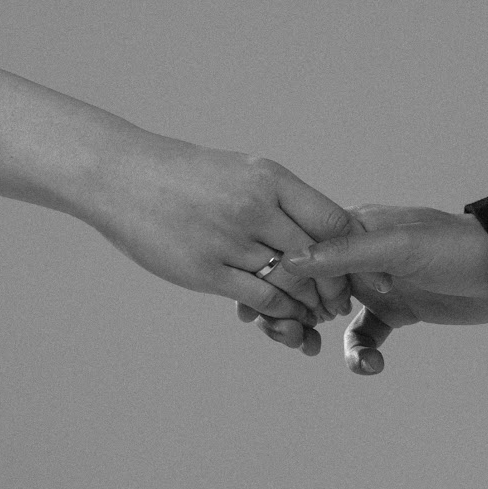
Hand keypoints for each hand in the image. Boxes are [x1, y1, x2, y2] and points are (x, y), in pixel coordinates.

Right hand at [88, 126, 355, 351]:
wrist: (121, 177)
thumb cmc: (183, 175)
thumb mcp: (239, 172)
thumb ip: (276, 199)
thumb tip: (314, 227)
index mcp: (269, 179)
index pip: (333, 220)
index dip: (354, 251)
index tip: (366, 269)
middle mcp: (255, 208)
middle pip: (318, 257)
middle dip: (336, 287)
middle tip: (343, 304)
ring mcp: (231, 240)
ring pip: (291, 283)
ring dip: (309, 305)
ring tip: (315, 315)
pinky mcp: (206, 271)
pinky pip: (260, 299)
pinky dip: (280, 312)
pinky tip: (282, 316)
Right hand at [265, 205, 487, 373]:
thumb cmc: (456, 247)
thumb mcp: (400, 247)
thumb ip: (347, 253)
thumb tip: (291, 260)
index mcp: (352, 228)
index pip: (301, 252)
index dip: (279, 281)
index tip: (262, 309)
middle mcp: (358, 255)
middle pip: (307, 285)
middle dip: (291, 311)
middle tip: (288, 337)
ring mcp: (375, 284)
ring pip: (327, 312)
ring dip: (315, 332)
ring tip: (312, 348)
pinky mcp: (396, 311)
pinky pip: (363, 336)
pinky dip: (360, 354)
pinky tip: (372, 366)